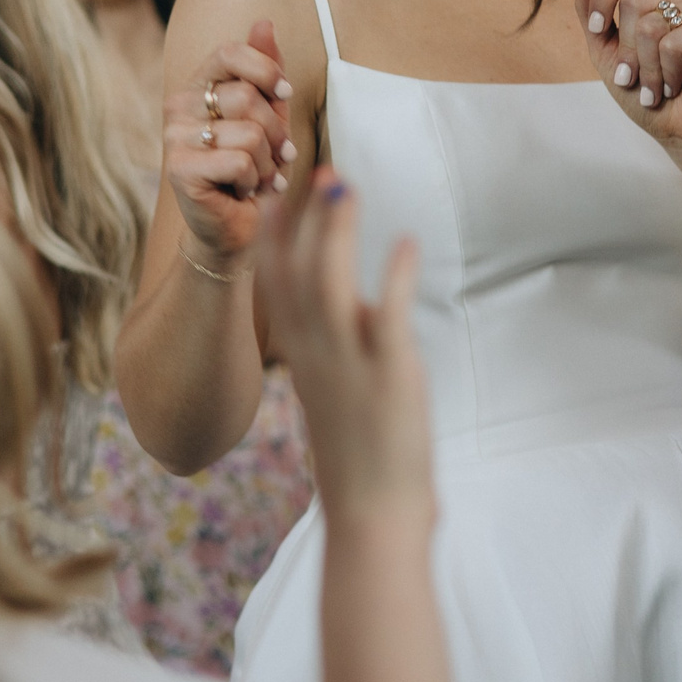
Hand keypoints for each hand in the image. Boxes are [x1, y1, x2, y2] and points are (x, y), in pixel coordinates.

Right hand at [166, 20, 294, 265]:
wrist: (235, 228)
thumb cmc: (252, 170)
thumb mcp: (267, 116)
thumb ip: (264, 71)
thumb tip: (263, 22)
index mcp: (198, 86)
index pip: (229, 53)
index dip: (265, 71)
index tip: (284, 94)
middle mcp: (178, 107)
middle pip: (246, 97)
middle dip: (275, 132)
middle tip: (273, 156)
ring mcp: (174, 138)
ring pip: (249, 133)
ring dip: (266, 163)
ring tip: (257, 177)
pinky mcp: (179, 169)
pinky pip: (238, 161)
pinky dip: (252, 181)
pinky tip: (243, 192)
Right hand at [257, 168, 432, 538]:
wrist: (371, 510)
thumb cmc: (356, 453)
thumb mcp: (333, 390)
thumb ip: (340, 344)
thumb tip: (360, 304)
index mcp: (300, 357)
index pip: (276, 285)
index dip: (275, 237)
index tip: (277, 196)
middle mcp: (315, 354)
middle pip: (296, 271)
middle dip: (304, 218)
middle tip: (319, 172)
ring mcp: (349, 363)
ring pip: (330, 282)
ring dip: (337, 230)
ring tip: (347, 188)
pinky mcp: (388, 375)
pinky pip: (386, 315)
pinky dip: (393, 275)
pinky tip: (406, 242)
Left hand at [577, 0, 681, 153]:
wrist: (681, 130)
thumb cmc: (646, 94)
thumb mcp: (606, 52)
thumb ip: (592, 12)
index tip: (597, 30)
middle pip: (630, 2)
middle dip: (627, 52)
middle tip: (636, 79)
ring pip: (649, 26)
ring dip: (647, 70)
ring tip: (657, 87)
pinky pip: (672, 45)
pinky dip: (667, 74)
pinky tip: (677, 85)